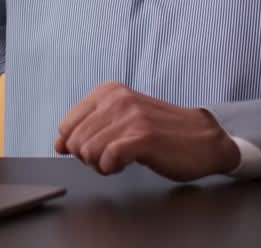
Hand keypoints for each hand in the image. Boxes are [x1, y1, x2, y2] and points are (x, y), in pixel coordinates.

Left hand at [54, 82, 240, 180]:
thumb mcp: (119, 121)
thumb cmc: (159, 132)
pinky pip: (107, 160)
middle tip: (111, 157)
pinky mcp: (143, 137)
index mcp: (107, 91)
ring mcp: (131, 117)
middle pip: (75, 142)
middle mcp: (117, 99)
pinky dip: (111, 169)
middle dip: (88, 158)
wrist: (202, 139)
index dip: (75, 145)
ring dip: (101, 165)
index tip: (96, 148)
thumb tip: (58, 145)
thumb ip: (87, 129)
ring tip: (120, 160)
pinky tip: (124, 165)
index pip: (65, 125)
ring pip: (89, 152)